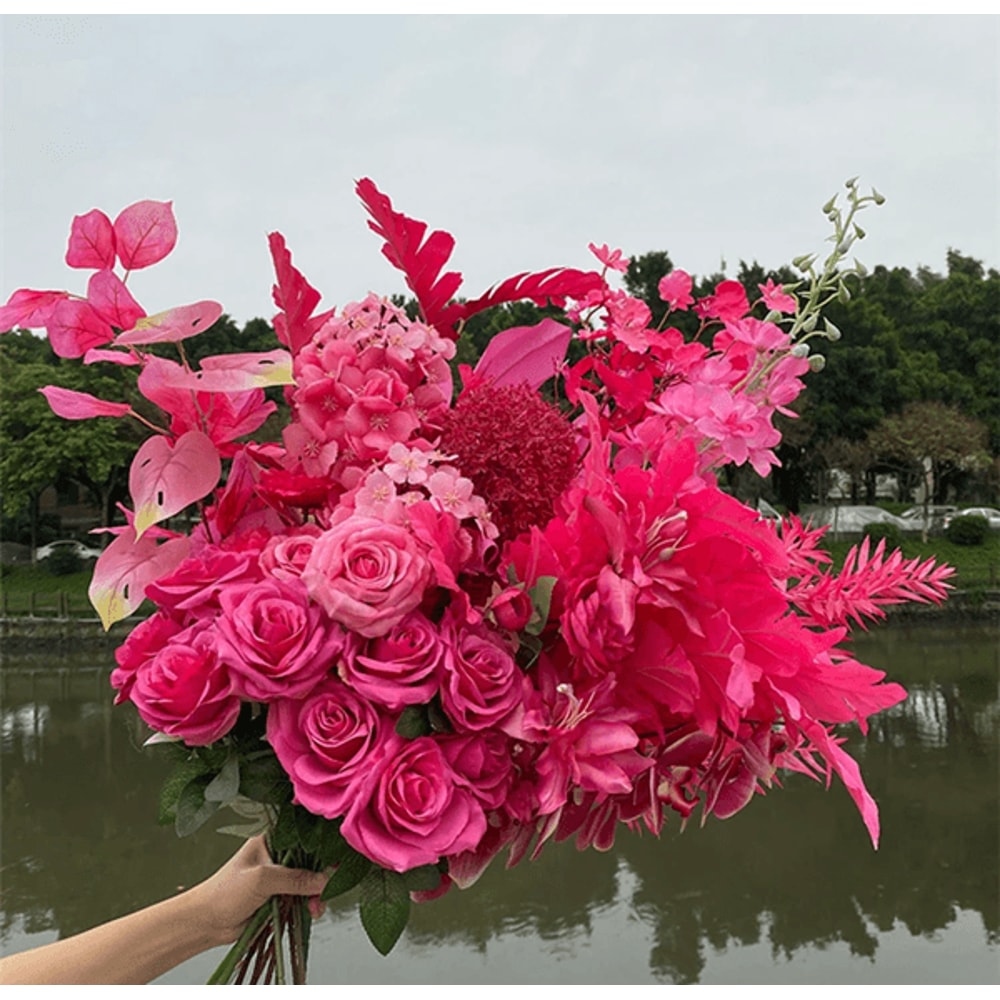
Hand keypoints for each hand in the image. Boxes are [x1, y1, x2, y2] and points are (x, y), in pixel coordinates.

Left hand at [185, 835, 328, 945]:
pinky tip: (310, 912)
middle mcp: (277, 856)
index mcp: (271, 840)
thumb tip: (325, 880)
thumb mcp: (262, 879)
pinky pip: (302, 898)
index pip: (303, 836)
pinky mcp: (279, 898)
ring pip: (309, 882)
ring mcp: (279, 878)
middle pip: (310, 860)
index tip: (336, 858)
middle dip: (321, 876)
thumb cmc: (224, 892)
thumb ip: (294, 878)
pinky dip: (309, 905)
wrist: (205, 923)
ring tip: (314, 907)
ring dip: (316, 894)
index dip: (321, 845)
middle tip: (326, 889)